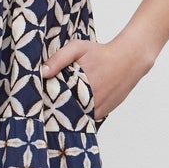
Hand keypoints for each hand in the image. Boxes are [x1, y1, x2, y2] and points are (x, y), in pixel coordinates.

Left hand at [41, 28, 157, 124]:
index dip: (46, 101)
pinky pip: (86, 119)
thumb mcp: (78, 48)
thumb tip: (42, 73)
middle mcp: (88, 101)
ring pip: (75, 118)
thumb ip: (59, 59)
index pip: (55, 101)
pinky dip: (79, 116)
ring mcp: (96, 109)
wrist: (129, 60)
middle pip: (64, 112)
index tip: (38, 101)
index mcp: (78, 86)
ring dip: (67, 115)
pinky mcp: (102, 113)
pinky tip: (74, 108)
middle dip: (55, 109)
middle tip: (45, 107)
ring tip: (58, 108)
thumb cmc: (101, 52)